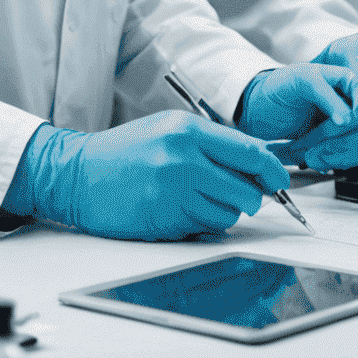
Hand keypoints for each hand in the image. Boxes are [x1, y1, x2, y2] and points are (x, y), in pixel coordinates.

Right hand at [2, 115, 290, 240]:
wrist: (77, 173)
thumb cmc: (124, 153)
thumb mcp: (168, 131)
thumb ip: (211, 145)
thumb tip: (258, 165)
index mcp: (187, 129)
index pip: (251, 151)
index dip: (273, 171)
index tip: (280, 182)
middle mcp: (183, 156)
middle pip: (247, 188)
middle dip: (248, 197)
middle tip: (234, 195)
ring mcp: (173, 189)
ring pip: (230, 213)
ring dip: (221, 213)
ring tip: (194, 200)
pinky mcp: (164, 218)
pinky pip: (205, 228)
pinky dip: (200, 225)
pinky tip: (177, 211)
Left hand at [237, 63, 357, 171]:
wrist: (259, 111)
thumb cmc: (277, 88)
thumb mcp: (300, 81)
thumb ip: (326, 96)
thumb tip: (349, 118)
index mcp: (343, 79)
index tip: (349, 121)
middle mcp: (348, 101)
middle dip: (343, 138)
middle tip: (317, 142)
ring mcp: (344, 124)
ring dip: (333, 153)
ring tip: (308, 153)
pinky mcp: (335, 143)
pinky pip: (346, 156)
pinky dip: (329, 161)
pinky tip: (311, 157)